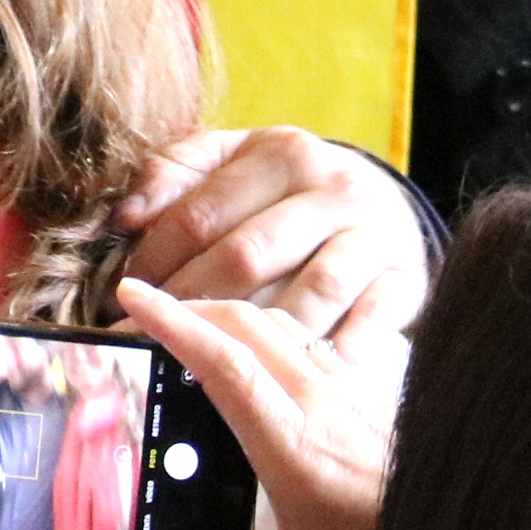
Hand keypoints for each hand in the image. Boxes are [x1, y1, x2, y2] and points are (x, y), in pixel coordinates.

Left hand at [116, 128, 423, 362]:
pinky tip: (291, 376)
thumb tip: (126, 215)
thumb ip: (175, 172)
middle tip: (147, 340)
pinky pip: (369, 324)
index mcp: (282, 153)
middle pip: (247, 256)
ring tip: (209, 363)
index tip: (124, 297)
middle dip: (189, 303)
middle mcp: (334, 190)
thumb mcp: (233, 159)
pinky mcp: (406, 281)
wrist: (382, 201)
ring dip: (255, 335)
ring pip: (308, 294)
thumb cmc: (285, 187)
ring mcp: (375, 238)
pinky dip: (331, 353)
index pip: (200, 214)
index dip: (153, 260)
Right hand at [120, 280, 394, 529]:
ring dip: (226, 318)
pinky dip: (263, 337)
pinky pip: (305, 345)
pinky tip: (251, 366)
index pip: (223, 361)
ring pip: (277, 328)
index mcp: (293, 448)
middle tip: (144, 319)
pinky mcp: (366, 401)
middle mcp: (320, 408)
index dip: (171, 322)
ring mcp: (348, 397)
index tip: (131, 298)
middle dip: (186, 308)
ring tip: (188, 335)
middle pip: (244, 325)